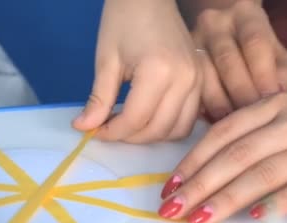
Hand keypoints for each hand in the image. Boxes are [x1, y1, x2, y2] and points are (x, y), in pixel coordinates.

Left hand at [72, 0, 201, 142]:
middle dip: (130, 137)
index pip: (135, 119)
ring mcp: (198, 81)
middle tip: (109, 127)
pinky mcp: (202, 81)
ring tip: (129, 125)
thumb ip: (99, 99)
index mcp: (159, 72)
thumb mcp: (106, 61)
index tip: (94, 131)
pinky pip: (189, 119)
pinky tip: (150, 119)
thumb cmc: (123, 21)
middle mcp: (185, 80)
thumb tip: (83, 128)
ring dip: (151, 136)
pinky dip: (169, 127)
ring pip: (177, 130)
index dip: (112, 132)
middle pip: (157, 129)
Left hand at [158, 91, 286, 222]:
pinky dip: (273, 204)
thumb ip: (254, 134)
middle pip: (234, 156)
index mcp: (272, 106)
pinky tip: (251, 217)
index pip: (222, 134)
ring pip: (259, 174)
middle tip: (171, 209)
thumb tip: (208, 168)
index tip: (170, 185)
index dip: (192, 160)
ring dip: (224, 199)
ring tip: (198, 219)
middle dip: (197, 185)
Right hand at [191, 1, 286, 121]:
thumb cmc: (261, 57)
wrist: (229, 42)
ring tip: (232, 122)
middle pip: (227, 59)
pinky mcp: (180, 63)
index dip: (262, 73)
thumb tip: (275, 95)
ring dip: (219, 102)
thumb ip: (284, 75)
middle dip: (240, 91)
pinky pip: (190, 87)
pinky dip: (202, 106)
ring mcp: (193, 40)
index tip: (269, 99)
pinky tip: (214, 120)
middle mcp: (215, 22)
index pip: (254, 42)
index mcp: (246, 15)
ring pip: (204, 74)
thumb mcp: (280, 58)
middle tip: (250, 117)